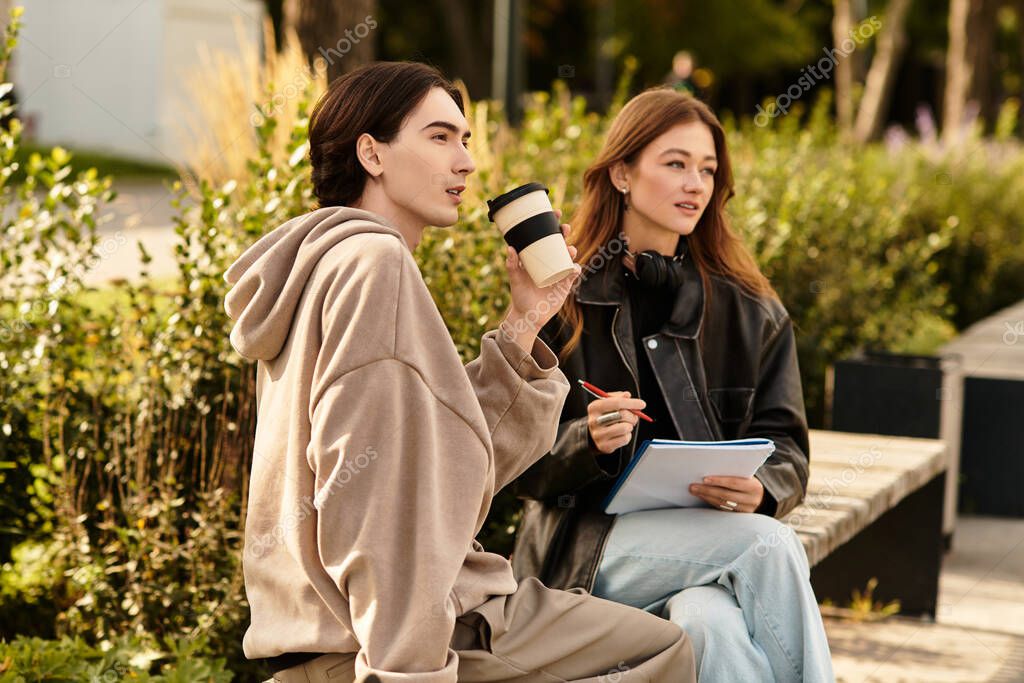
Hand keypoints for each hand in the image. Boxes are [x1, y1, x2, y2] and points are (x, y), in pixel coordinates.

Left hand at [502, 210, 580, 351]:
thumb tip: (510, 248)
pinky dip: (575, 268)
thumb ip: (511, 266)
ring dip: (572, 249)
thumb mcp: (515, 280)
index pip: (545, 235)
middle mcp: (549, 261)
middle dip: (564, 232)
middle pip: (560, 242)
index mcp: (537, 256)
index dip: (551, 223)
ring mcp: (559, 271)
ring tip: (569, 250)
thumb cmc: (520, 296)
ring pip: (569, 255)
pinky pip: (573, 272)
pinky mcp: (566, 283)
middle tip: (564, 228)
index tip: (555, 213)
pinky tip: (573, 267)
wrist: (529, 316)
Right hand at [586, 391, 645, 453]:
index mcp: (594, 407)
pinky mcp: (604, 445)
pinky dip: (628, 436)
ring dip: (630, 426)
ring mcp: (598, 434)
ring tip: (626, 425)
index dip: (632, 403)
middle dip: (633, 415)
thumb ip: (618, 397)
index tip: (642, 404)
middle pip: (622, 415)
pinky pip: (624, 439)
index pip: (616, 403)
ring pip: (624, 428)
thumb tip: (627, 395)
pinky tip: (622, 434)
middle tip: (634, 417)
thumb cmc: (604, 416)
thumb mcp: (607, 403)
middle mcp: (594, 421)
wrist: (593, 435)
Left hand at [689, 476, 764, 512]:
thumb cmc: (749, 482)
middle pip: (726, 495)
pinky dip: (711, 502)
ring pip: (722, 503)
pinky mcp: (738, 517)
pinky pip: (722, 509)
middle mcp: (751, 500)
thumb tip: (710, 468)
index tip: (704, 479)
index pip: (734, 483)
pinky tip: (702, 497)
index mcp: (754, 487)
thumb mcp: (747, 476)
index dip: (719, 481)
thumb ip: (734, 473)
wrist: (762, 498)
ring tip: (694, 491)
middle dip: (708, 490)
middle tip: (693, 486)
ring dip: (706, 497)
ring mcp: (745, 510)